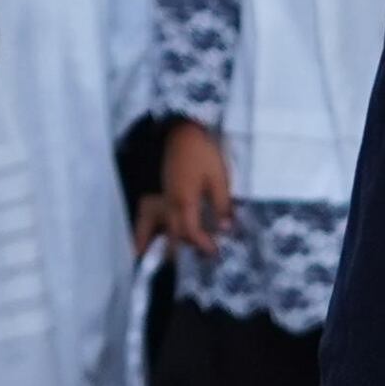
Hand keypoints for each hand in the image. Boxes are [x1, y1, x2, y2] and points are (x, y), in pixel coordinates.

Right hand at [152, 117, 235, 256]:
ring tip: (173, 249)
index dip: (202, 244)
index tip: (215, 252)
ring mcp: (162, 195)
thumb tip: (226, 229)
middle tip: (200, 255)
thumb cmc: (203, 153)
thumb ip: (222, 205)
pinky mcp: (161, 188)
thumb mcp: (219, 178)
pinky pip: (158, 214)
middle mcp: (169, 202)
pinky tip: (165, 229)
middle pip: (173, 233)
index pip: (190, 232)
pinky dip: (160, 226)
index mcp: (184, 201)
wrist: (181, 130)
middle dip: (185, 247)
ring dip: (167, 239)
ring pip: (161, 225)